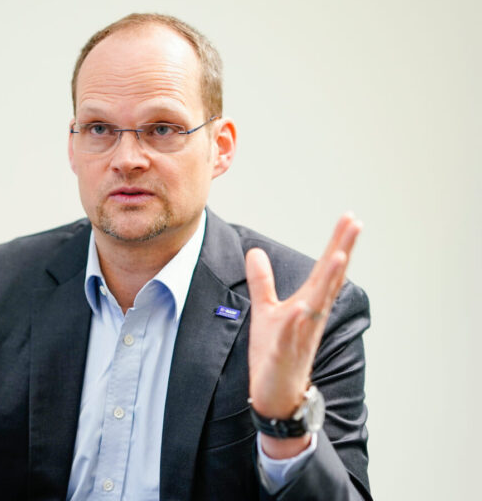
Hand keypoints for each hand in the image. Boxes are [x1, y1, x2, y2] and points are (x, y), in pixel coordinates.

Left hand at [246, 213, 361, 419]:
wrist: (276, 395)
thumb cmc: (274, 354)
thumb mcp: (265, 310)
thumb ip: (262, 281)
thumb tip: (256, 251)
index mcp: (308, 304)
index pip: (324, 269)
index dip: (337, 243)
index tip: (350, 218)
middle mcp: (311, 316)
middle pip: (328, 279)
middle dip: (342, 250)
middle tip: (356, 223)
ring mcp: (301, 335)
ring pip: (317, 305)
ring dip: (328, 282)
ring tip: (339, 256)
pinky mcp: (285, 354)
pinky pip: (291, 337)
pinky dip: (298, 322)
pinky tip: (302, 308)